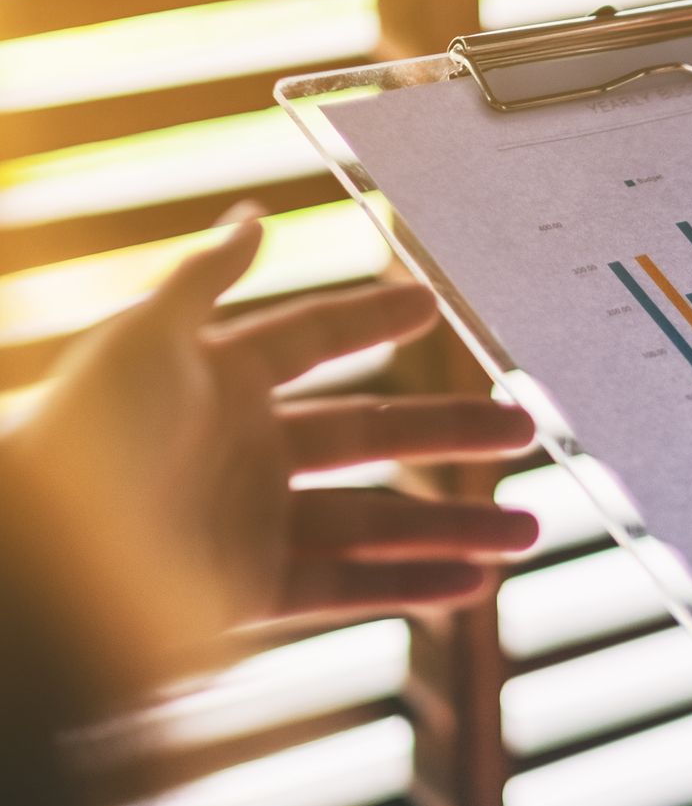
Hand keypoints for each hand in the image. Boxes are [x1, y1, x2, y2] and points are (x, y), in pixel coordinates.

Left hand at [6, 204, 538, 667]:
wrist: (40, 563)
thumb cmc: (81, 437)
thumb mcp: (147, 339)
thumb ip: (208, 275)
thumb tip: (253, 214)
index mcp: (214, 377)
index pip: (311, 338)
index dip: (370, 321)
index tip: (433, 307)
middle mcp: (240, 448)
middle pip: (367, 434)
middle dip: (449, 432)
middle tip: (523, 427)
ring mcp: (250, 521)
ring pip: (374, 518)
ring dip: (453, 524)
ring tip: (527, 527)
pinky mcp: (249, 590)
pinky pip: (345, 585)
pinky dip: (410, 585)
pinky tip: (471, 583)